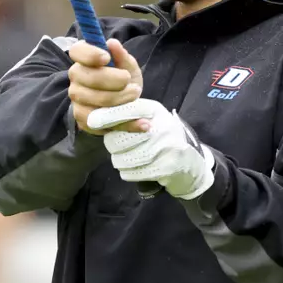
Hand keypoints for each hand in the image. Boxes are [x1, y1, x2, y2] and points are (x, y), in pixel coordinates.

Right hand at [67, 39, 145, 133]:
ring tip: (136, 96)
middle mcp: (76, 77)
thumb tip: (112, 43)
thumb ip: (122, 56)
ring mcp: (77, 99)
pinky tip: (143, 123)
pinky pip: (105, 123)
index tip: (106, 57)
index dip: (90, 54)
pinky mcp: (84, 119)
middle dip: (116, 81)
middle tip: (131, 83)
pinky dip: (127, 123)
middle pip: (91, 78)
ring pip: (99, 101)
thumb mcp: (127, 66)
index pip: (77, 52)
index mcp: (83, 59)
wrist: (120, 104)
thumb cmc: (121, 79)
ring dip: (123, 100)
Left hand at [87, 100, 214, 199]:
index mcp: (156, 110)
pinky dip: (129, 173)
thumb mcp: (151, 118)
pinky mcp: (164, 168)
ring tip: (130, 157)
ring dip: (120, 161)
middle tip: (120, 146)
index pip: (127, 110)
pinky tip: (137, 167)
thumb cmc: (162, 137)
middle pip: (117, 139)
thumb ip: (128, 115)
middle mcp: (161, 127)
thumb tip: (93, 117)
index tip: (92, 121)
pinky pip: (130, 173)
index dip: (107, 116)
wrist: (190, 163)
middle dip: (114, 145)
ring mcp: (164, 148)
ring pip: (122, 159)